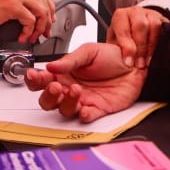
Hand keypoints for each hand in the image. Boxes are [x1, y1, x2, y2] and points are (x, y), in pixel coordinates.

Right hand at [0, 0, 54, 43]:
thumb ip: (19, 1)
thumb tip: (35, 13)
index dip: (48, 8)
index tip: (48, 19)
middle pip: (44, 1)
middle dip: (48, 19)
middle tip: (46, 30)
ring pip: (41, 11)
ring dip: (40, 27)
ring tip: (34, 36)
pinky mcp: (13, 5)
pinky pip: (31, 20)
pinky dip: (29, 31)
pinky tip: (22, 36)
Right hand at [24, 42, 147, 121]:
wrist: (135, 63)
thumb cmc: (112, 56)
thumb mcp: (89, 51)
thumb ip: (70, 60)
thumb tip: (51, 66)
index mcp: (64, 74)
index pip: (42, 81)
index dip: (34, 80)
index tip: (34, 75)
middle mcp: (70, 89)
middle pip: (48, 101)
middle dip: (48, 96)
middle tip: (55, 86)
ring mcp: (83, 101)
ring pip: (64, 111)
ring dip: (66, 102)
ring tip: (76, 90)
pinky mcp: (98, 109)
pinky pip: (86, 117)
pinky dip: (84, 116)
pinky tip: (85, 109)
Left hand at [107, 6, 168, 67]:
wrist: (134, 27)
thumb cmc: (123, 38)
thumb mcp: (115, 43)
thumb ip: (116, 51)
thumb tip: (123, 63)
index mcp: (120, 15)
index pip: (124, 30)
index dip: (127, 47)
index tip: (129, 63)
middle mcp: (135, 12)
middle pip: (141, 25)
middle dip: (140, 48)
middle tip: (140, 65)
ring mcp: (151, 13)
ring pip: (155, 25)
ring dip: (152, 46)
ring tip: (148, 62)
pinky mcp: (163, 18)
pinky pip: (166, 28)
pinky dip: (162, 42)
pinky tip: (159, 54)